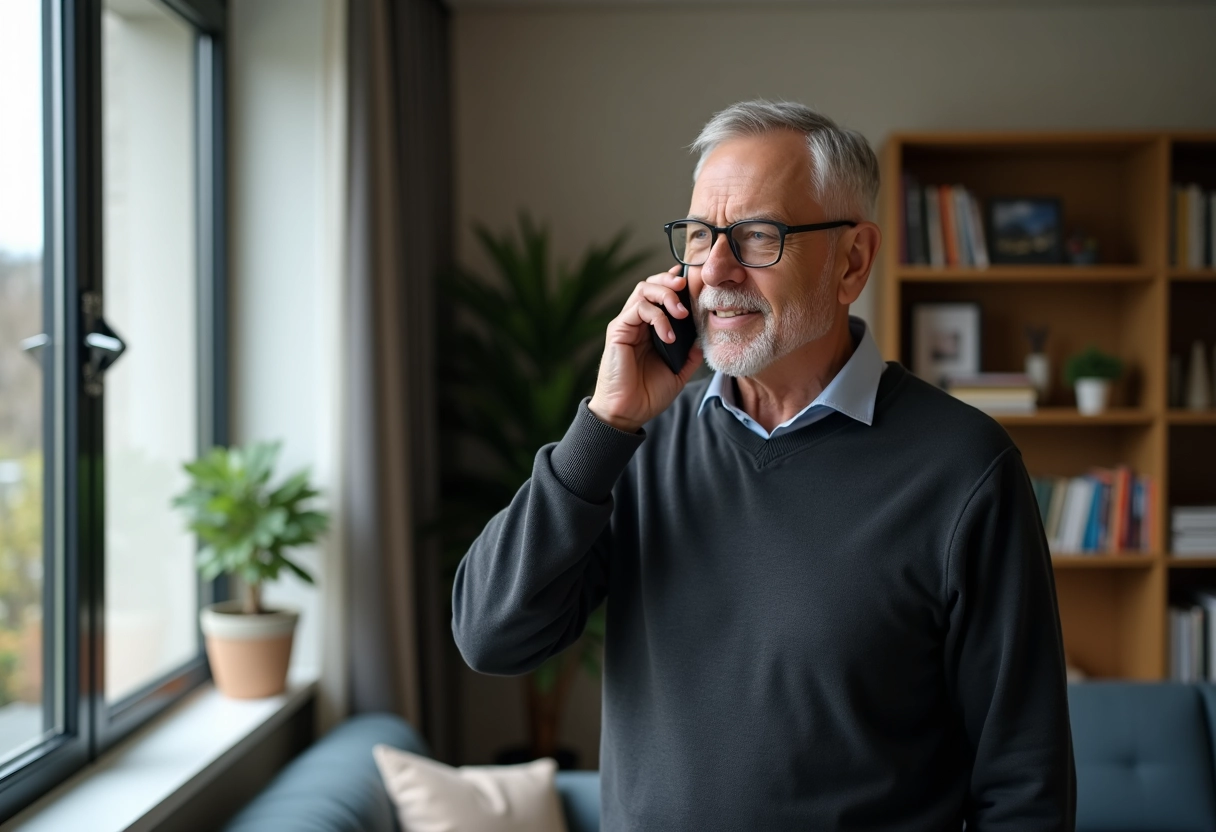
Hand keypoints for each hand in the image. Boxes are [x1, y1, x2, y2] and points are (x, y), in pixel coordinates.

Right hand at [588, 264, 703, 432]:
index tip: (690, 280)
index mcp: (650, 329)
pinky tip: (669, 337)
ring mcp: (626, 325)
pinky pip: (638, 309)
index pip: (659, 295)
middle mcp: (637, 323)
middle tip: (686, 286)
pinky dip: (658, 318)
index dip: (673, 283)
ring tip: (682, 314)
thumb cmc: (648, 394)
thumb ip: (690, 355)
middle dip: (669, 280)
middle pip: (650, 284)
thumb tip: (704, 339)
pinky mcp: (618, 331)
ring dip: (666, 296)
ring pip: (643, 290)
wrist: (628, 413)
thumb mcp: (678, 372)